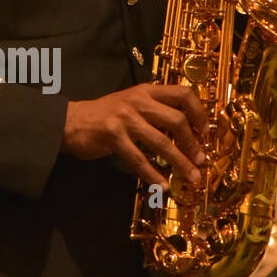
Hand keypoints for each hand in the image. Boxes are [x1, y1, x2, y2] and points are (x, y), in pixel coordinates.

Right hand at [62, 84, 207, 185]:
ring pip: (161, 141)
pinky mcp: (113, 136)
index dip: (199, 113)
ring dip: (179, 162)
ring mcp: (125, 118)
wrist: (70, 121)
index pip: (183, 93)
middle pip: (176, 119)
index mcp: (146, 90)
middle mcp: (138, 101)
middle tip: (201, 159)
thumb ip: (155, 110)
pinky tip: (162, 185)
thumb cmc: (105, 115)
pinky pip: (138, 158)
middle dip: (192, 142)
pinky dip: (152, 174)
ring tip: (190, 176)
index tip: (206, 132)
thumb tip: (187, 131)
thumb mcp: (132, 103)